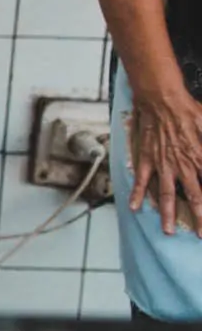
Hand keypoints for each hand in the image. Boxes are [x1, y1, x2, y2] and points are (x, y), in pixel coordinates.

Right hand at [129, 88, 201, 236]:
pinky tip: (134, 207)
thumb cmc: (189, 109)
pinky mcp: (147, 159)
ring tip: (168, 231)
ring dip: (168, 214)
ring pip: (167, 195)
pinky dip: (138, 194)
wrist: (161, 98)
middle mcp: (184, 166)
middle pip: (194, 197)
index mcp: (201, 157)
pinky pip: (142, 180)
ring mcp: (163, 164)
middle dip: (199, 218)